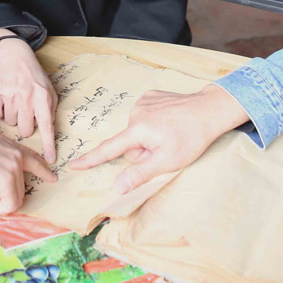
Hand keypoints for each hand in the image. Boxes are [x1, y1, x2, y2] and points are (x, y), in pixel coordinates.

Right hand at [0, 31, 57, 163]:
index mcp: (43, 96)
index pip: (47, 126)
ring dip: (13, 117)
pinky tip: (5, 100)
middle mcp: (26, 96)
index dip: (48, 145)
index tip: (50, 161)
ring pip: (9, 123)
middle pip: (25, 130)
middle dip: (25, 127)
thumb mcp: (49, 90)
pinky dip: (0, 111)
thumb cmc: (34, 77)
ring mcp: (9, 93)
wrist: (15, 57)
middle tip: (26, 115)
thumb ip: (50, 110)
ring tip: (16, 103)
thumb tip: (47, 131)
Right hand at [0, 127, 56, 214]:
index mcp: (13, 149)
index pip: (34, 160)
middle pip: (20, 190)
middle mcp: (18, 158)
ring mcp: (14, 170)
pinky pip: (7, 207)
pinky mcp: (7, 182)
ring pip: (15, 201)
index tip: (52, 177)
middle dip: (2, 197)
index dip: (43, 170)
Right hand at [69, 84, 248, 193]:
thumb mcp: (167, 161)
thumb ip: (140, 173)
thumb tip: (117, 187)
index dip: (90, 159)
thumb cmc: (191, 138)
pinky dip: (154, 123)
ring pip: (138, 131)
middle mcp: (136, 113)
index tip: (73, 164)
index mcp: (138, 130)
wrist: (209, 109)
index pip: (109, 149)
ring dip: (149, 138)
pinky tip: (170, 121)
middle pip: (129, 144)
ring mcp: (143, 101)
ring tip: (171, 134)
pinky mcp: (151, 95)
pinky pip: (145, 116)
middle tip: (164, 150)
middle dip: (142, 151)